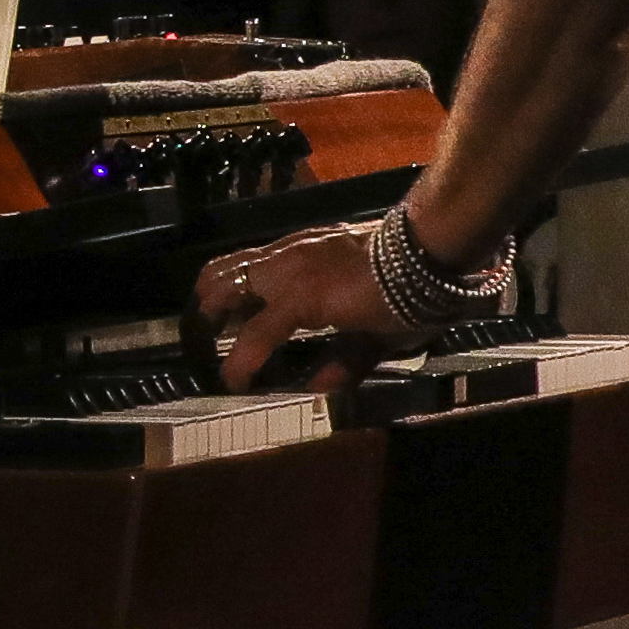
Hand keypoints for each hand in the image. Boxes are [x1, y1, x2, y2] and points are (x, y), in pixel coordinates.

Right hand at [194, 223, 400, 391]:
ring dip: (213, 296)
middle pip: (218, 288)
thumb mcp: (378, 342)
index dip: (237, 366)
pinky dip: (239, 282)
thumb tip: (315, 388)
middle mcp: (283, 268)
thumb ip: (342, 365)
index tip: (230, 385)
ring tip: (214, 324)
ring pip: (227, 265)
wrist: (427, 246)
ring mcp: (288, 248)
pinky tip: (252, 303)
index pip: (253, 337)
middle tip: (201, 351)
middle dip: (203, 323)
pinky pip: (253, 258)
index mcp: (301, 298)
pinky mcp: (298, 240)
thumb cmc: (407, 299)